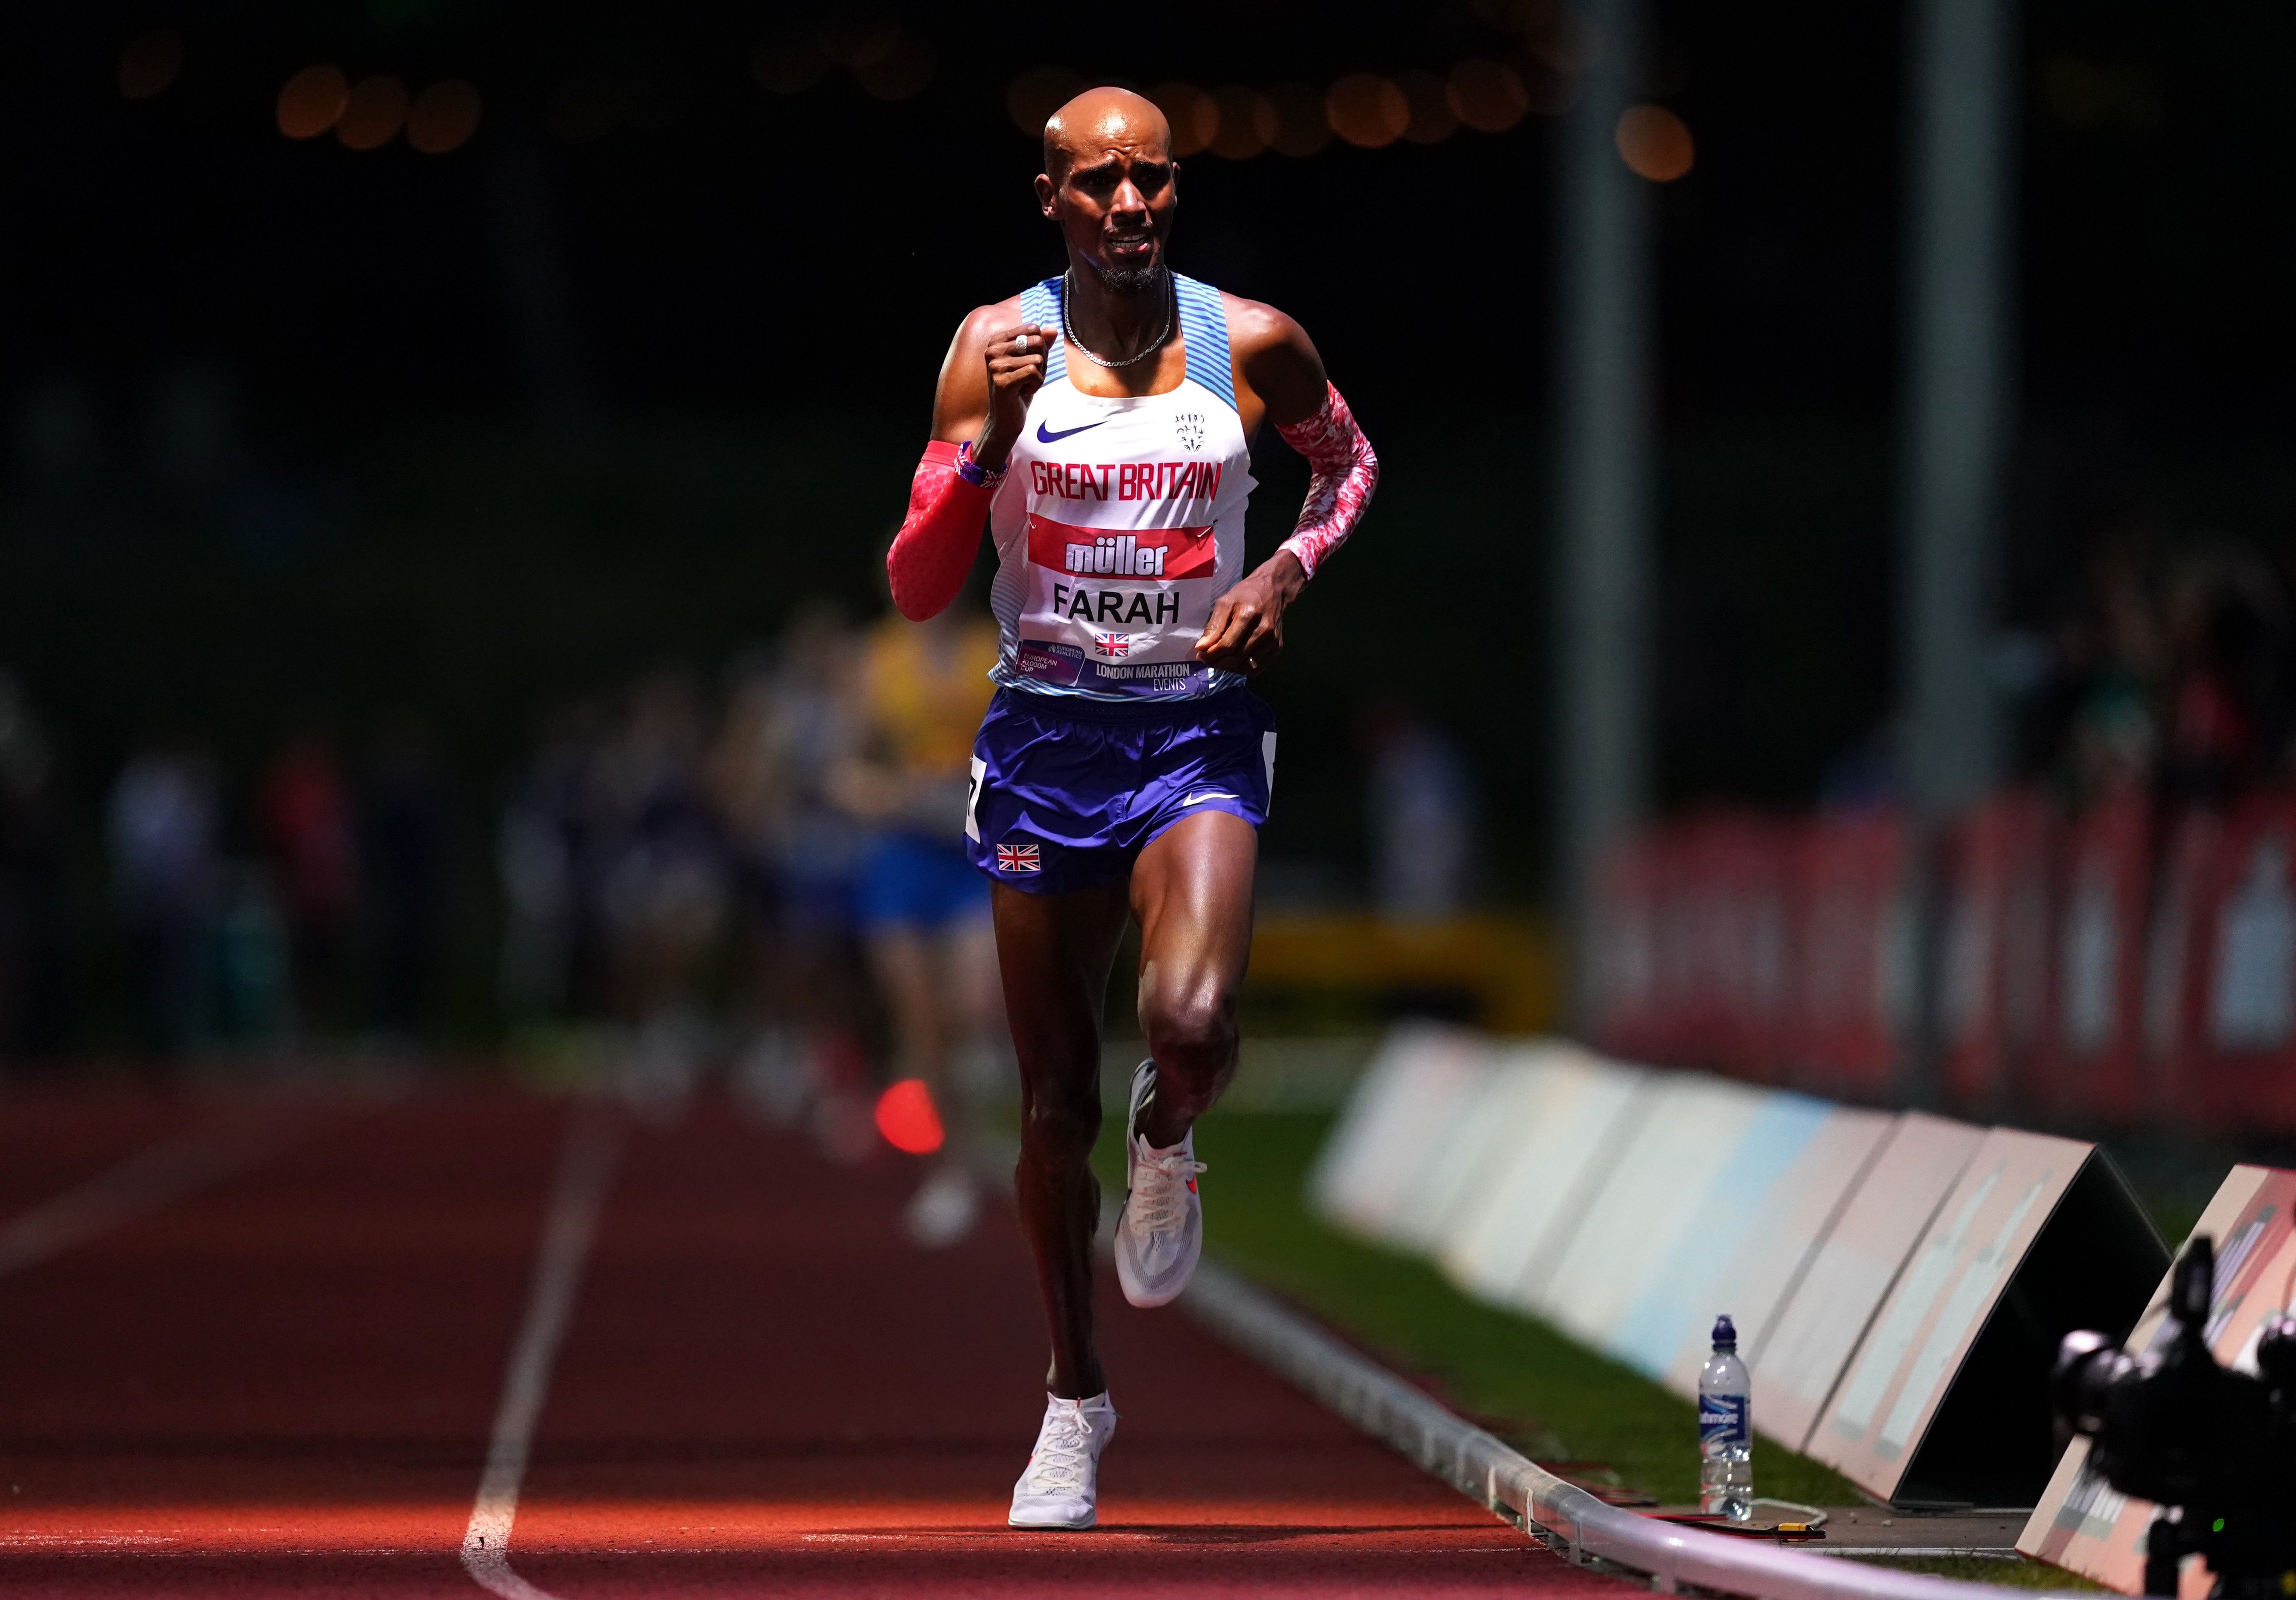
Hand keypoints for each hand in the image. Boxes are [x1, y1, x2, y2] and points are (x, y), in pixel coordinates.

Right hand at [974, 323, 1059, 469]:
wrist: (1005, 419)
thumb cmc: (1019, 389)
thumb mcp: (1031, 362)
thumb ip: (1041, 344)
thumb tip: (1053, 328)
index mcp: (997, 340)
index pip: (1033, 329)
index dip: (1040, 347)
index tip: (1028, 363)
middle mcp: (993, 350)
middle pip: (1037, 342)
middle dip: (1041, 361)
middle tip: (1028, 377)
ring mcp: (995, 365)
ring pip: (1038, 359)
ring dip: (1038, 376)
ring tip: (1024, 385)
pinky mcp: (1002, 381)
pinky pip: (1034, 373)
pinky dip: (1036, 385)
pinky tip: (1023, 392)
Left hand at [1195, 551, 1305, 674]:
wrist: (1274, 589)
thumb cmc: (1246, 594)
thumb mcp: (1225, 602)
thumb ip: (1213, 625)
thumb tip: (1201, 648)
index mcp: (1248, 615)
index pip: (1227, 645)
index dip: (1211, 654)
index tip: (1201, 654)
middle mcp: (1263, 630)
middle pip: (1236, 658)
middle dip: (1217, 663)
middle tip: (1208, 659)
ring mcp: (1272, 640)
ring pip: (1245, 667)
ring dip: (1228, 668)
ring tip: (1219, 660)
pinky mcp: (1277, 647)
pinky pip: (1256, 668)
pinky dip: (1242, 669)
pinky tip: (1234, 660)